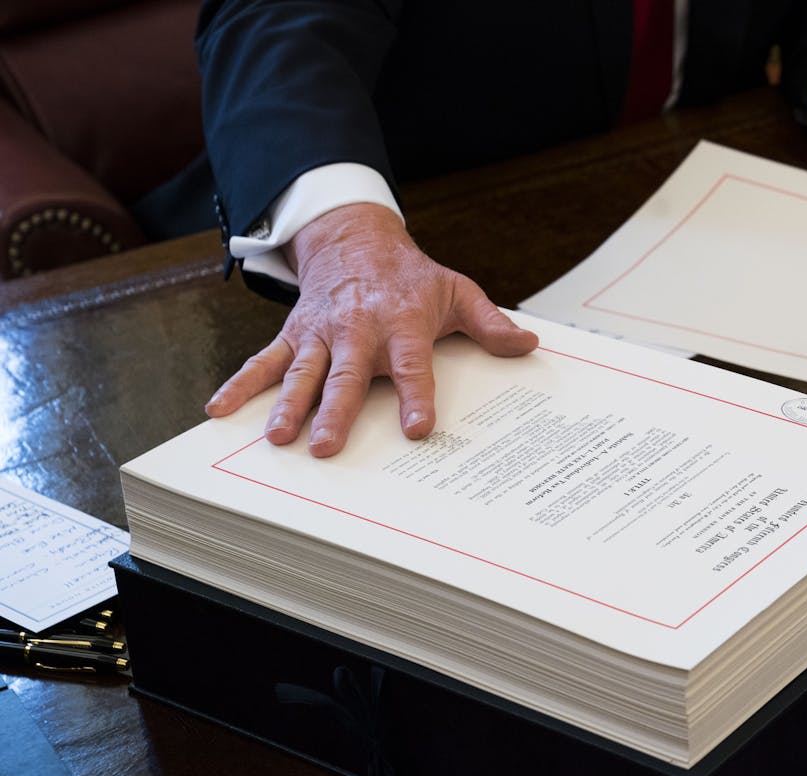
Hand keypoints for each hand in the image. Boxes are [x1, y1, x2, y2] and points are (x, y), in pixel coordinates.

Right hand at [205, 203, 538, 456]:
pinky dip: (240, 384)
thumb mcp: (457, 291)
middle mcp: (359, 330)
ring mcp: (322, 334)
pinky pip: (264, 362)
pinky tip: (220, 409)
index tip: (418, 429)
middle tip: (327, 446)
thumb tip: (529, 344)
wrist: (356, 241)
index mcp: (403, 323)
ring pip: (304, 373)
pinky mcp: (294, 336)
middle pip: (348, 376)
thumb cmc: (411, 277)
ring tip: (278, 438)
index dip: (417, 397)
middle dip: (337, 411)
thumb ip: (490, 324)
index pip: (413, 365)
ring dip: (288, 405)